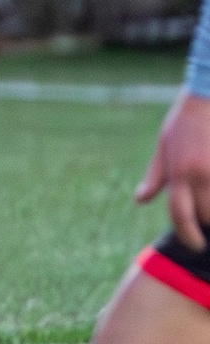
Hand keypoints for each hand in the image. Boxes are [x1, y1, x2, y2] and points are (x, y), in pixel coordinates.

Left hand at [138, 90, 209, 250]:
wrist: (206, 99)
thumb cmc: (183, 123)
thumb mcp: (164, 148)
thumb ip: (155, 177)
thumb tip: (139, 201)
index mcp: (178, 172)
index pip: (180, 214)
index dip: (187, 234)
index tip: (195, 244)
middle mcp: (198, 174)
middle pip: (206, 215)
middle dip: (207, 221)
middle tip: (205, 218)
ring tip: (208, 200)